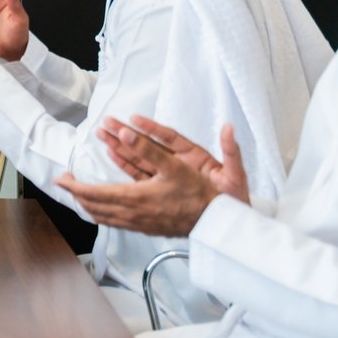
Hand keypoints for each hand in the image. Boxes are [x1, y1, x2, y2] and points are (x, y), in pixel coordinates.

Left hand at [54, 117, 247, 236]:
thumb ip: (148, 149)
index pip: (92, 193)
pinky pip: (114, 222)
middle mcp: (131, 214)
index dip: (73, 186)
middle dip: (76, 194)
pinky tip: (103, 207)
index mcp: (133, 198)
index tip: (60, 178)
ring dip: (87, 204)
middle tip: (65, 183)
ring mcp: (137, 224)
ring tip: (79, 194)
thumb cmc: (198, 195)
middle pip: (92, 206)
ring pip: (102, 217)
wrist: (215, 223)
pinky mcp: (145, 228)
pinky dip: (102, 213)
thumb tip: (125, 134)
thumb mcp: (175, 166)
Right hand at [101, 115, 248, 202]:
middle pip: (147, 145)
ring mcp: (167, 174)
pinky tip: (111, 154)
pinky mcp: (160, 186)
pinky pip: (139, 173)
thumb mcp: (235, 173)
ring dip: (120, 145)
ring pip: (139, 157)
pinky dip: (125, 163)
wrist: (229, 218)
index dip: (152, 128)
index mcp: (194, 156)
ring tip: (102, 134)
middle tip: (107, 122)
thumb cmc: (234, 196)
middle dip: (126, 132)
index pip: (168, 138)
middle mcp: (177, 162)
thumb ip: (231, 151)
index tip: (135, 119)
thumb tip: (229, 128)